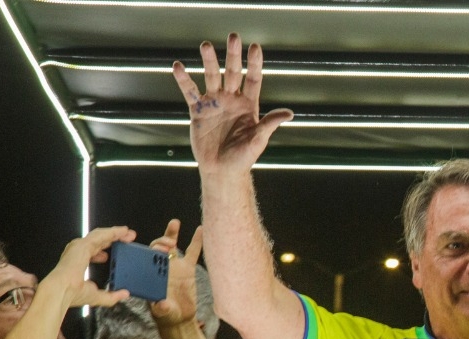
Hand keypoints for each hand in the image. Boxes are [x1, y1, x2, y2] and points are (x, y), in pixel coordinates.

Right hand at [48, 226, 134, 307]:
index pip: (95, 251)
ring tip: (128, 232)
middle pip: (99, 241)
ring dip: (115, 232)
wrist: (63, 290)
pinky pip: (100, 235)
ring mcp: (80, 247)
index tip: (118, 251)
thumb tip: (124, 294)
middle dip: (114, 238)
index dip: (106, 249)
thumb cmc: (72, 293)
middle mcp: (78, 252)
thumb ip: (112, 296)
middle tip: (129, 238)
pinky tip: (122, 231)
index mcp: (79, 262)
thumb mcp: (98, 296)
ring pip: (101, 235)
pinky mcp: (83, 244)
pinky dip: (112, 232)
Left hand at [147, 219, 202, 326]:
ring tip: (174, 223)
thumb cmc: (167, 315)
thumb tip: (162, 304)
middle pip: (157, 248)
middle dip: (160, 241)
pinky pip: (192, 252)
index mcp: (150, 275)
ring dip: (172, 234)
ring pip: (172, 246)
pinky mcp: (188, 268)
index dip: (150, 251)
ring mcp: (174, 266)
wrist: (180, 317)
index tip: (157, 251)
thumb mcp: (163, 312)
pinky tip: (200, 229)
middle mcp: (160, 268)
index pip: (146, 258)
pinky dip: (196, 241)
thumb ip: (162, 308)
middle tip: (168, 243)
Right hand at [172, 33, 293, 173]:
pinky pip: (190, 92)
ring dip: (209, 61)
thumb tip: (289, 113)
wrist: (222, 170)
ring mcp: (215, 103)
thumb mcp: (258, 140)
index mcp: (249, 105)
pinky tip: (178, 66)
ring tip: (206, 45)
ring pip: (211, 77)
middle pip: (232, 73)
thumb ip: (270, 124)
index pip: (253, 79)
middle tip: (233, 37)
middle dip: (233, 56)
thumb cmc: (243, 157)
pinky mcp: (199, 111)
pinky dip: (184, 80)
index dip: (254, 64)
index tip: (255, 47)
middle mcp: (232, 100)